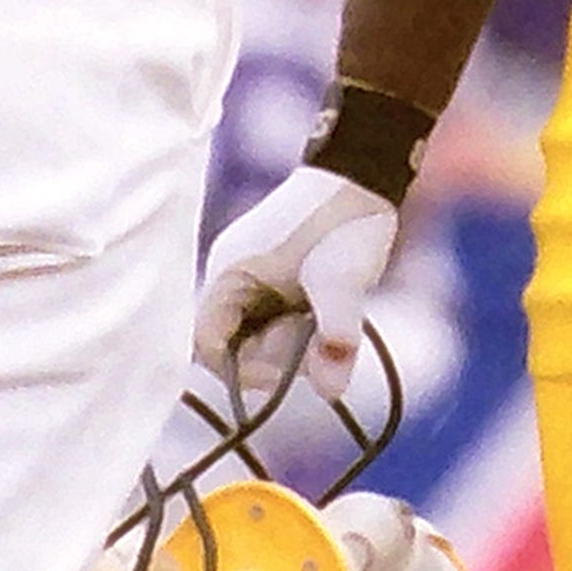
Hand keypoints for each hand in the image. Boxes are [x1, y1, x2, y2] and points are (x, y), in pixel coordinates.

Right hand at [193, 167, 403, 399]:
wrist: (364, 177)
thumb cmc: (343, 221)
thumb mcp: (342, 278)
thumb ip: (335, 333)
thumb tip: (331, 392)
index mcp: (229, 274)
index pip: (208, 344)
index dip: (240, 370)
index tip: (284, 374)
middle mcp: (233, 280)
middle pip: (235, 346)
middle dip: (274, 358)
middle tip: (315, 348)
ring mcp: (253, 282)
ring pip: (259, 337)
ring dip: (291, 346)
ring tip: (326, 326)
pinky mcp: (275, 284)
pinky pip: (276, 324)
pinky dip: (300, 333)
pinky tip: (326, 318)